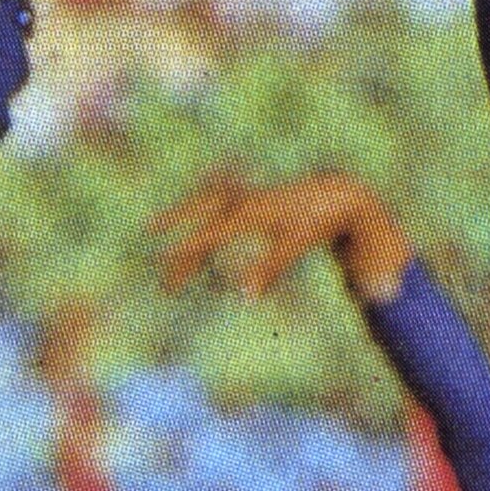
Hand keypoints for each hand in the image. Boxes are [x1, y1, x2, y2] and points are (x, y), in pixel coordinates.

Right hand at [152, 169, 410, 308]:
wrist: (341, 194)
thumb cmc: (317, 222)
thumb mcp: (294, 245)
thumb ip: (267, 269)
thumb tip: (244, 297)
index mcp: (247, 214)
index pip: (205, 237)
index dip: (183, 255)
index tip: (166, 273)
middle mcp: (241, 200)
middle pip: (196, 211)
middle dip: (172, 224)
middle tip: (149, 233)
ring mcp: (246, 193)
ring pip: (204, 199)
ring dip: (181, 210)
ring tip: (156, 223)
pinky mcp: (253, 193)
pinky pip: (217, 197)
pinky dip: (201, 205)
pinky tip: (195, 215)